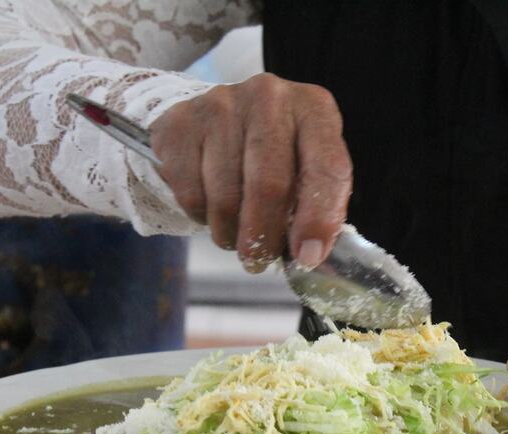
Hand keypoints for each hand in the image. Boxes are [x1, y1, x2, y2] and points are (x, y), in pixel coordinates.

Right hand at [149, 73, 352, 272]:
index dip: (319, 218)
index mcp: (313, 108)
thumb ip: (314, 205)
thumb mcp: (303, 167)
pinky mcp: (181, 123)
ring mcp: (221, 105)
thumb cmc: (271, 152)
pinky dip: (200, 216)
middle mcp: (269, 97)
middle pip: (269, 184)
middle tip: (258, 260)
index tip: (308, 257)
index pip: (327, 167)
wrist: (213, 118)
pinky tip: (209, 207)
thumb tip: (308, 255)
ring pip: (225, 196)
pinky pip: (190, 193)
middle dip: (264, 236)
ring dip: (229, 233)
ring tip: (234, 235)